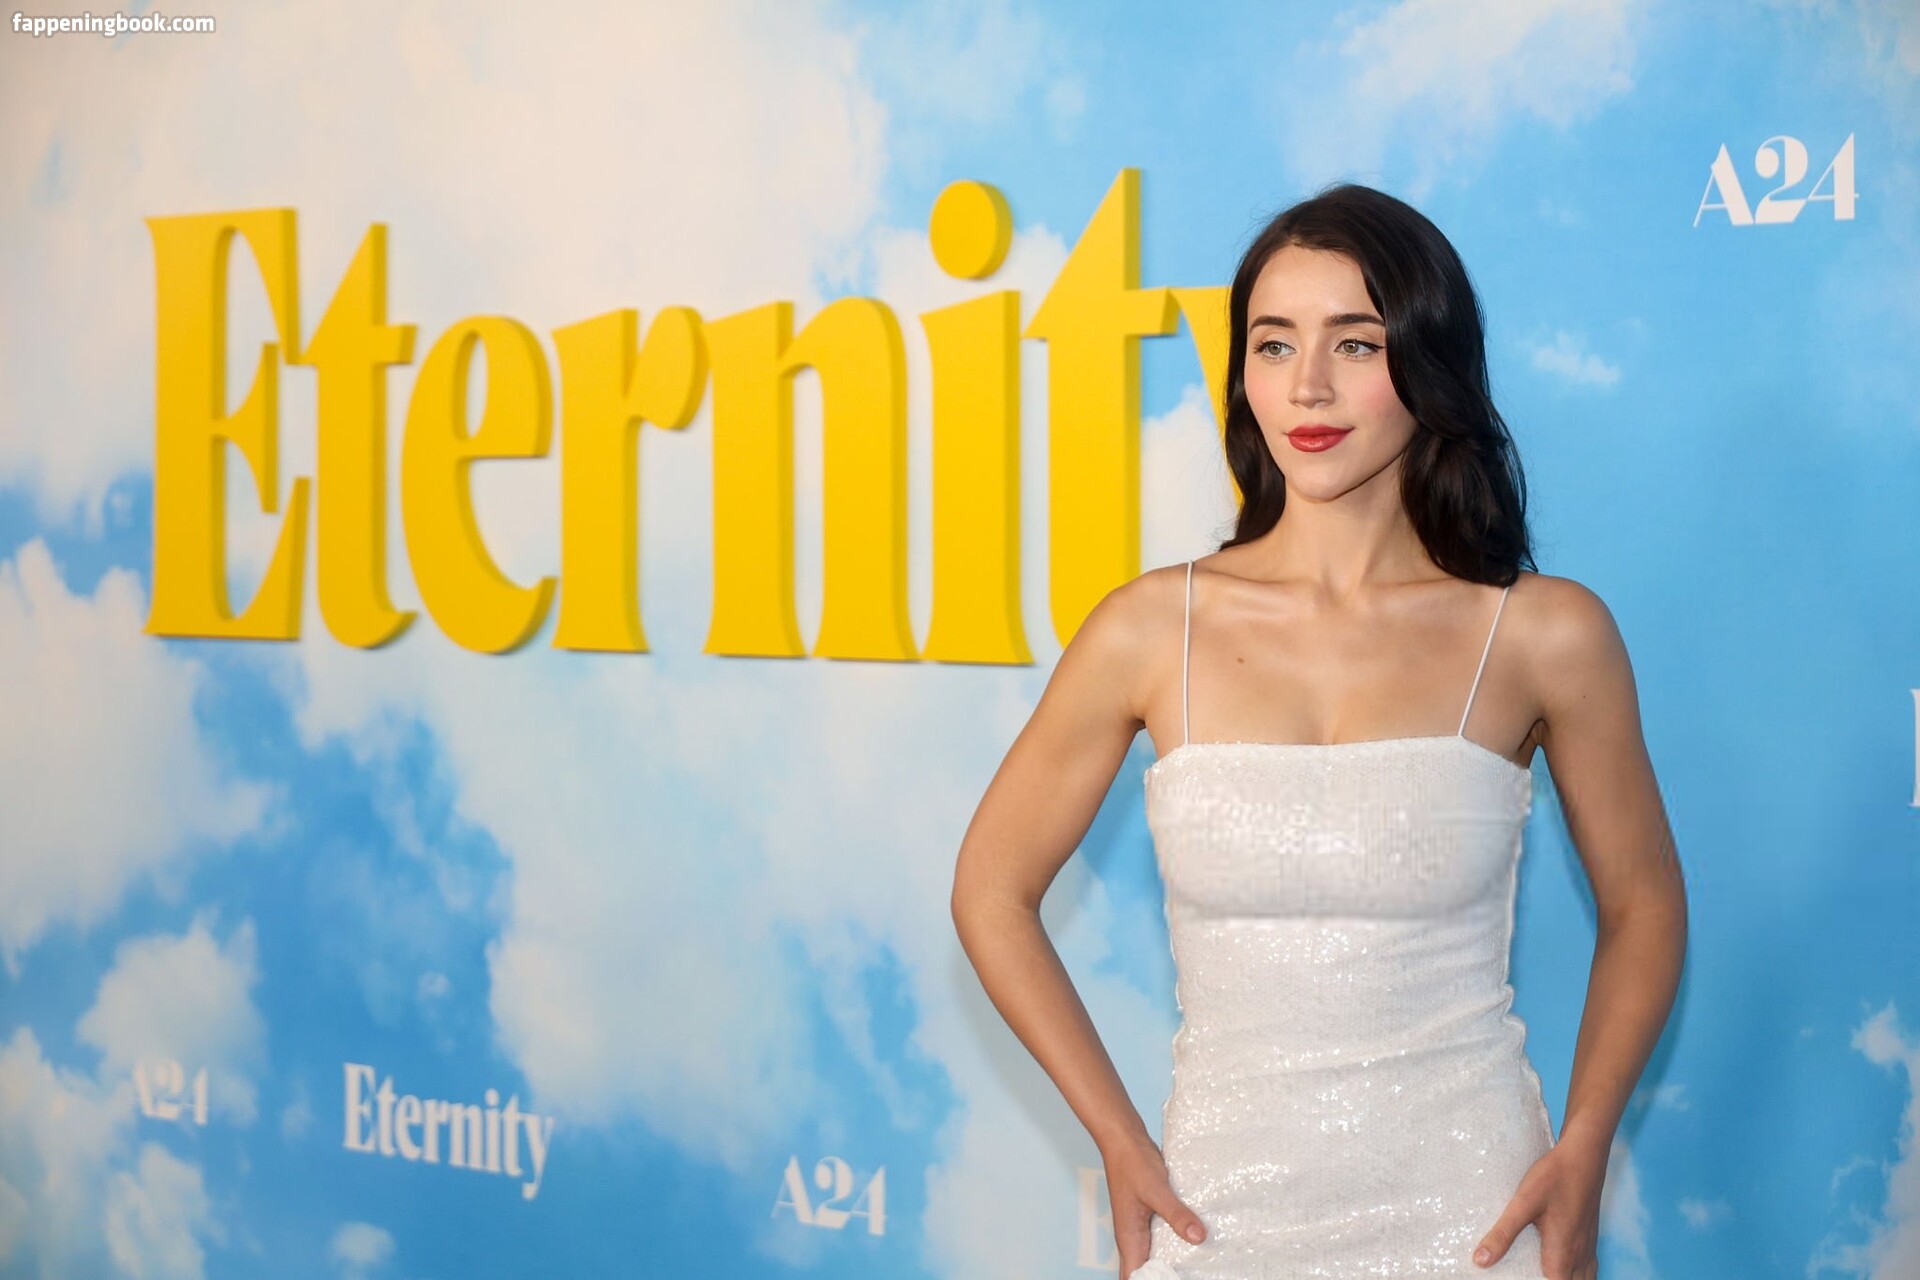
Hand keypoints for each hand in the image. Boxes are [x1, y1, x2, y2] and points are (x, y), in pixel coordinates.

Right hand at [1100, 1131, 1206, 1278]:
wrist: (1125, 1138)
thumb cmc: (1132, 1163)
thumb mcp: (1156, 1190)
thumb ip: (1176, 1214)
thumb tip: (1198, 1237)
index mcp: (1129, 1238)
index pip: (1134, 1277)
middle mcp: (1134, 1236)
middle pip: (1146, 1270)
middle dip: (1165, 1276)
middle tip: (1192, 1274)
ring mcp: (1143, 1226)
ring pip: (1157, 1254)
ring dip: (1173, 1261)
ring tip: (1198, 1265)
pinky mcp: (1153, 1214)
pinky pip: (1165, 1236)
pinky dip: (1177, 1241)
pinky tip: (1196, 1240)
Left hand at [1473, 1134, 1607, 1278]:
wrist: (1584, 1155)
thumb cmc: (1555, 1177)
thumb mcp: (1523, 1204)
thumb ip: (1503, 1233)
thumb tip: (1480, 1261)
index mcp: (1563, 1254)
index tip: (1518, 1278)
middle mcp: (1579, 1255)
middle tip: (1526, 1273)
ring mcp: (1588, 1246)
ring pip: (1584, 1279)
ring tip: (1542, 1271)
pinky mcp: (1590, 1235)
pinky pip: (1588, 1267)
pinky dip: (1577, 1273)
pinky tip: (1562, 1264)